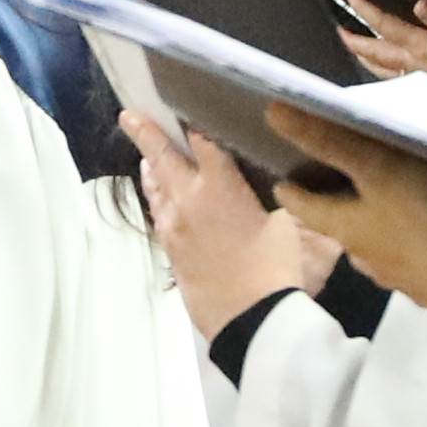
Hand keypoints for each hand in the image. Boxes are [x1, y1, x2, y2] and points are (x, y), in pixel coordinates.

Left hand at [131, 110, 330, 342]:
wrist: (252, 322)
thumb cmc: (279, 270)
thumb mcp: (297, 226)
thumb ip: (292, 198)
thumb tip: (296, 184)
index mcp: (220, 185)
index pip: (203, 142)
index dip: (195, 122)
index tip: (184, 105)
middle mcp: (189, 200)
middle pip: (163, 158)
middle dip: (148, 133)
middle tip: (130, 115)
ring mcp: (175, 228)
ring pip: (156, 188)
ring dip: (151, 167)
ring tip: (145, 153)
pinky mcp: (172, 252)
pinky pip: (158, 215)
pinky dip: (157, 198)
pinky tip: (159, 197)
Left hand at [270, 129, 426, 322]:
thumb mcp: (381, 168)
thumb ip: (331, 142)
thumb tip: (273, 114)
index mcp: (348, 229)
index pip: (305, 209)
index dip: (291, 191)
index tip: (282, 180)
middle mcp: (368, 259)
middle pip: (342, 230)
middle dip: (337, 209)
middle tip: (339, 185)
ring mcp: (404, 280)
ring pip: (378, 250)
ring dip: (376, 230)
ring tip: (388, 206)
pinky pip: (415, 266)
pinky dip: (412, 249)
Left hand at [330, 0, 426, 86]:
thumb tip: (419, 3)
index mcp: (417, 46)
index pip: (381, 23)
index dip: (362, 6)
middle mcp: (408, 63)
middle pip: (371, 50)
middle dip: (352, 38)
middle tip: (339, 28)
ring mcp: (411, 78)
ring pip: (376, 67)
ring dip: (362, 55)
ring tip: (353, 46)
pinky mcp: (419, 88)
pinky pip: (389, 77)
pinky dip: (377, 68)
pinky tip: (379, 67)